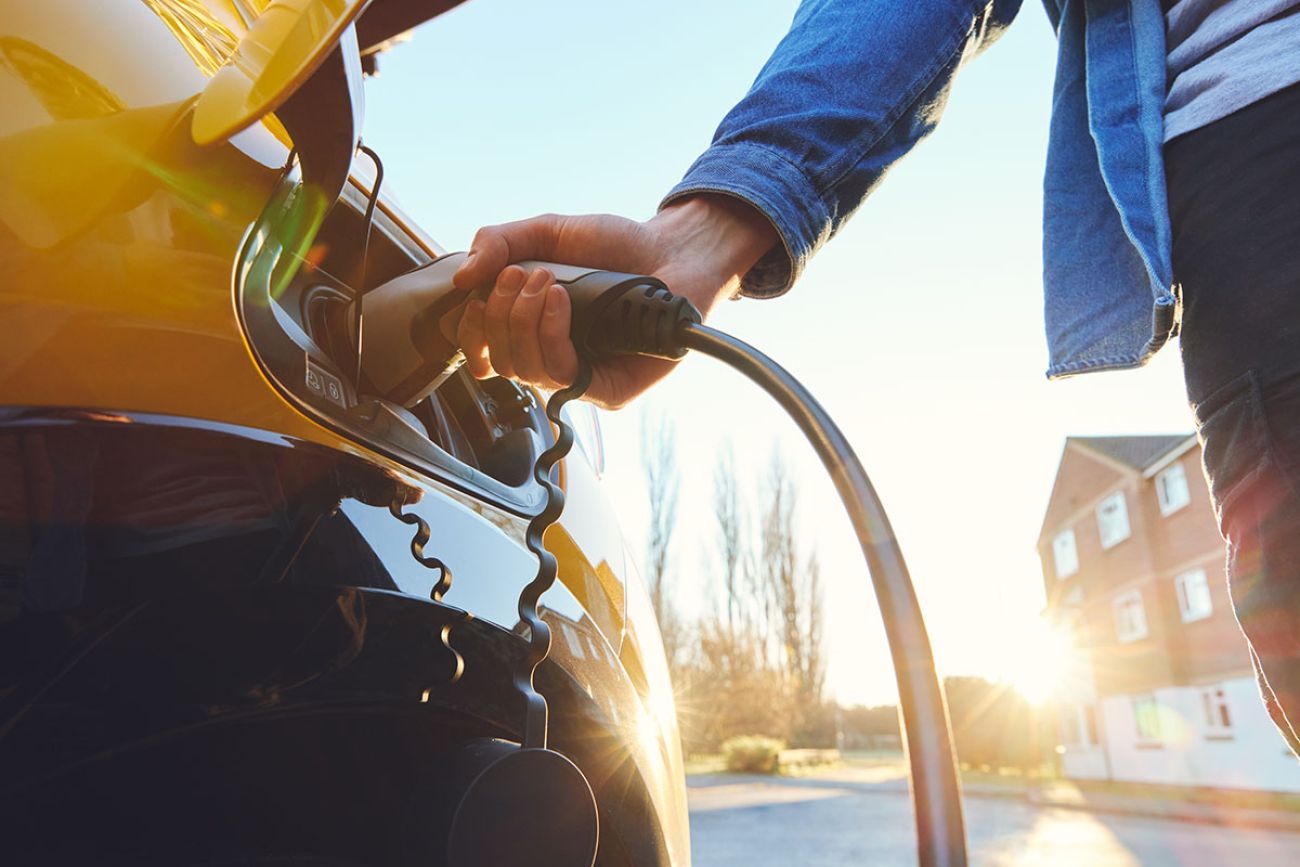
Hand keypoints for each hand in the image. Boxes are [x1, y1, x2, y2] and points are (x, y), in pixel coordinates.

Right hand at [452, 194, 777, 408]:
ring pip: (525, 371)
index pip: (484, 355)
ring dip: (524, 321)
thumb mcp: (547, 232)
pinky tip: (562, 301)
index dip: (470, 335)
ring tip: (548, 283)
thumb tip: (461, 278)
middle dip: (501, 314)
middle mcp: (553, 358)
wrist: (672, 249)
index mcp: (531, 330)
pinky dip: (551, 335)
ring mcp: (581, 377)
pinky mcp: (608, 390)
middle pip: (499, 362)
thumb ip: (499, 242)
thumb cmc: (615, 245)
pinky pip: (562, 376)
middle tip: (523, 275)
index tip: (475, 300)